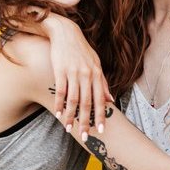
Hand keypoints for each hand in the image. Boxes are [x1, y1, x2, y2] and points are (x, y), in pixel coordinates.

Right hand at [44, 16, 112, 138]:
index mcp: (97, 74)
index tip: (101, 130)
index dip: (101, 116)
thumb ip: (103, 83)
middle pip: (87, 103)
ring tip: (68, 128)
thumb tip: (111, 100)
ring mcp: (73, 73)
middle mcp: (87, 75)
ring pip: (73, 100)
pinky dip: (59, 104)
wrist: (66, 33)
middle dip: (86, 121)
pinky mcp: (60, 70)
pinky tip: (58, 114)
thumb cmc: (81, 50)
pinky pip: (60, 91)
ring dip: (71, 116)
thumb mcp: (96, 64)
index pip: (100, 99)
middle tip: (85, 136)